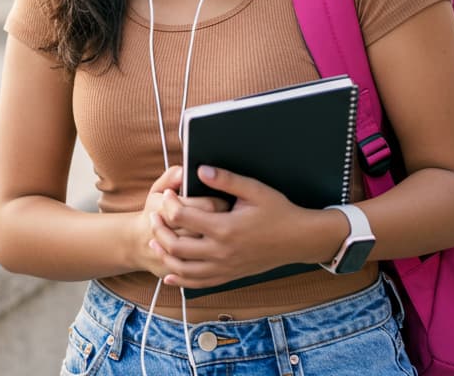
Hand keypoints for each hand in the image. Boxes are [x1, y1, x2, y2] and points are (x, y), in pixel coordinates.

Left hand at [147, 165, 319, 288]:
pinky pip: (199, 284)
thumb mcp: (255, 190)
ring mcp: (225, 267)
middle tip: (153, 216)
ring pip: (183, 269)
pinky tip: (169, 274)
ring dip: (164, 255)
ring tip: (154, 241)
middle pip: (176, 246)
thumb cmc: (278, 212)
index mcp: (225, 228)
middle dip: (159, 230)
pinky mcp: (229, 276)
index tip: (166, 194)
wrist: (299, 240)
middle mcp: (222, 252)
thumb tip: (200, 170)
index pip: (183, 217)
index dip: (169, 204)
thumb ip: (226, 179)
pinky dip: (180, 280)